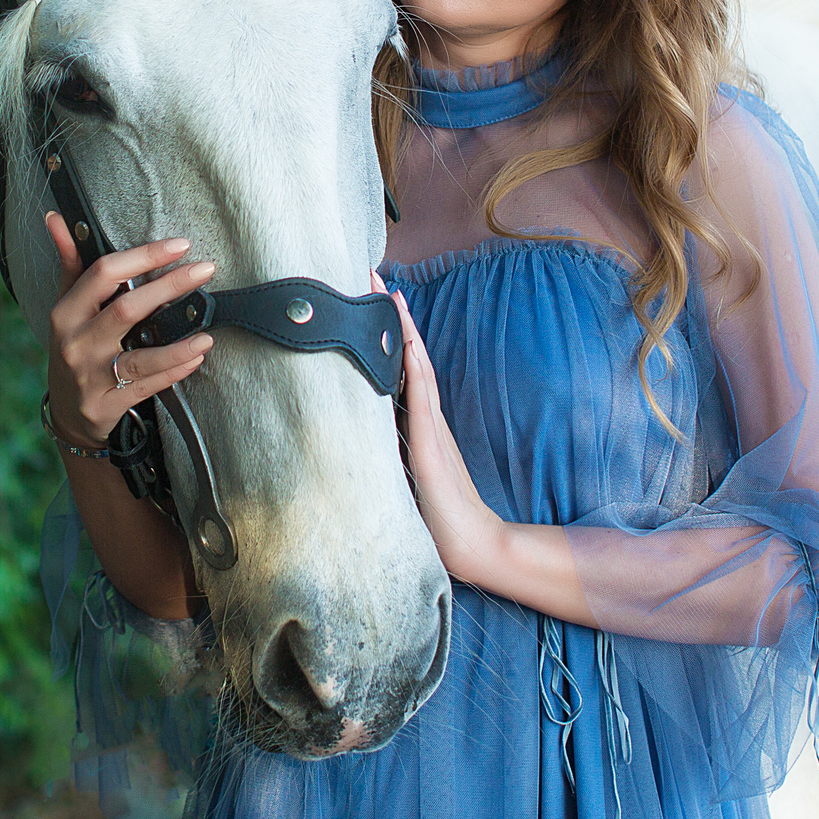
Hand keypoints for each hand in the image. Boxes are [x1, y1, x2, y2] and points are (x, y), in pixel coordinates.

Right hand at [45, 211, 217, 446]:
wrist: (67, 412)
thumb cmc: (73, 346)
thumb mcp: (65, 305)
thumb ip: (70, 263)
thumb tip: (56, 218)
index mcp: (66, 311)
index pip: (103, 273)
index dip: (143, 256)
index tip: (179, 245)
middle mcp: (76, 342)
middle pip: (127, 309)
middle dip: (169, 287)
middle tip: (205, 270)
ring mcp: (91, 376)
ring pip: (140, 357)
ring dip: (177, 346)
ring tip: (207, 333)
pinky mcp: (108, 403)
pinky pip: (147, 385)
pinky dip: (174, 371)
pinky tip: (196, 358)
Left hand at [378, 273, 509, 584]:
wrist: (470, 544)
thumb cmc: (433, 515)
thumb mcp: (397, 475)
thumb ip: (382, 453)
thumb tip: (349, 438)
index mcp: (413, 423)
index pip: (394, 366)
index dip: (380, 332)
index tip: (365, 298)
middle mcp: (423, 416)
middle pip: (403, 354)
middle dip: (386, 315)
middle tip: (367, 274)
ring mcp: (429, 426)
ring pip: (413, 364)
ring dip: (398, 328)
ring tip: (384, 290)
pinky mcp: (430, 443)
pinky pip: (420, 394)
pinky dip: (413, 363)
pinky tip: (404, 341)